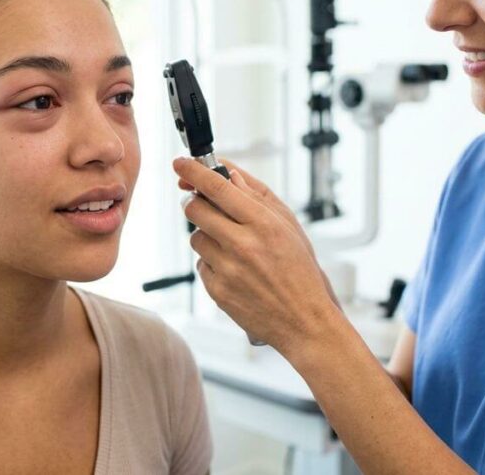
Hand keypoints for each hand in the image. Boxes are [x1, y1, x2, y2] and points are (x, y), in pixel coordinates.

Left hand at [173, 156, 340, 350]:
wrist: (304, 321)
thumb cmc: (300, 272)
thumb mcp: (289, 227)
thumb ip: (257, 197)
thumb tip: (229, 174)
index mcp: (263, 224)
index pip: (218, 188)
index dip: (194, 171)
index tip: (180, 163)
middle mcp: (243, 245)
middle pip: (195, 209)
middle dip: (196, 203)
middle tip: (204, 205)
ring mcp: (228, 270)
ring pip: (195, 237)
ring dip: (207, 236)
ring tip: (232, 247)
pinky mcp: (217, 291)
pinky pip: (200, 264)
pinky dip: (212, 262)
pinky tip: (235, 270)